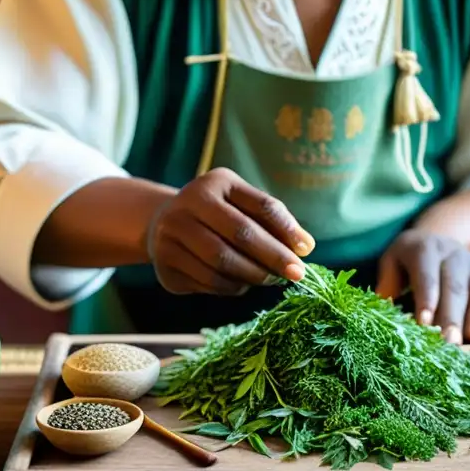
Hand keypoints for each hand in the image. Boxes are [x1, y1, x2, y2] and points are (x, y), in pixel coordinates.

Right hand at [148, 168, 314, 295]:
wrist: (163, 226)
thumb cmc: (217, 216)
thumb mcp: (243, 206)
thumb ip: (274, 221)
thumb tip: (305, 247)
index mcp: (215, 183)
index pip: (261, 205)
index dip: (287, 229)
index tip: (306, 250)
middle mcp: (187, 204)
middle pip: (241, 235)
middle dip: (274, 257)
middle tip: (296, 274)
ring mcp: (170, 236)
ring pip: (223, 264)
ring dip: (254, 276)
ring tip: (270, 279)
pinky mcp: (165, 266)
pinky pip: (209, 283)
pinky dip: (233, 287)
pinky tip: (242, 283)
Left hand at [376, 230, 469, 343]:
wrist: (439, 238)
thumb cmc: (408, 260)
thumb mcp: (393, 262)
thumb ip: (388, 284)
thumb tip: (381, 312)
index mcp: (425, 249)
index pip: (426, 276)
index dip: (427, 299)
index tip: (425, 323)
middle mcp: (452, 255)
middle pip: (453, 287)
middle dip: (451, 317)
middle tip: (449, 343)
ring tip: (469, 344)